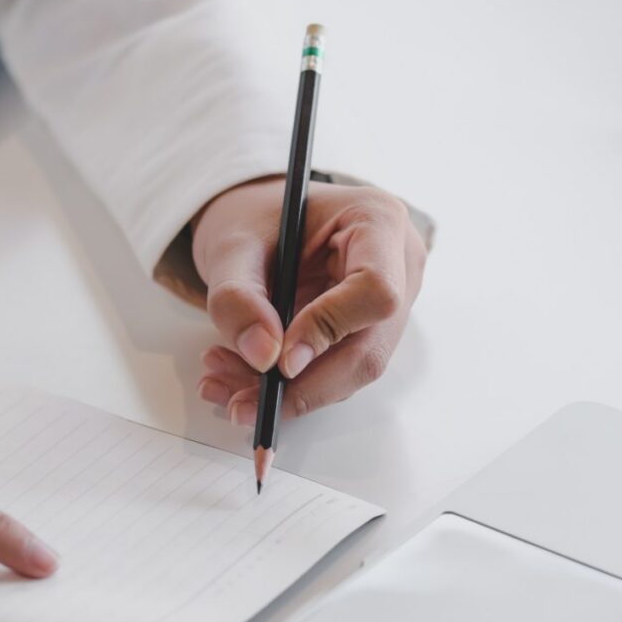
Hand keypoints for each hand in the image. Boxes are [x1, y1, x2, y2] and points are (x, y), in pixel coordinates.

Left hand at [192, 179, 425, 422]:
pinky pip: (334, 371)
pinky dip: (285, 386)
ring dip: (287, 392)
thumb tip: (263, 357)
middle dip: (302, 387)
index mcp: (378, 221)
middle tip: (242, 405)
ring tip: (223, 384)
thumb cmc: (256, 216)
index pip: (376, 290)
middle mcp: (398, 266)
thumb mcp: (233, 243)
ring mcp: (389, 304)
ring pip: (350, 370)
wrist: (260, 220)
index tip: (278, 360)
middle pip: (368, 348)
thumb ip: (238, 296)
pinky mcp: (367, 331)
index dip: (329, 330)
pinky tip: (239, 379)